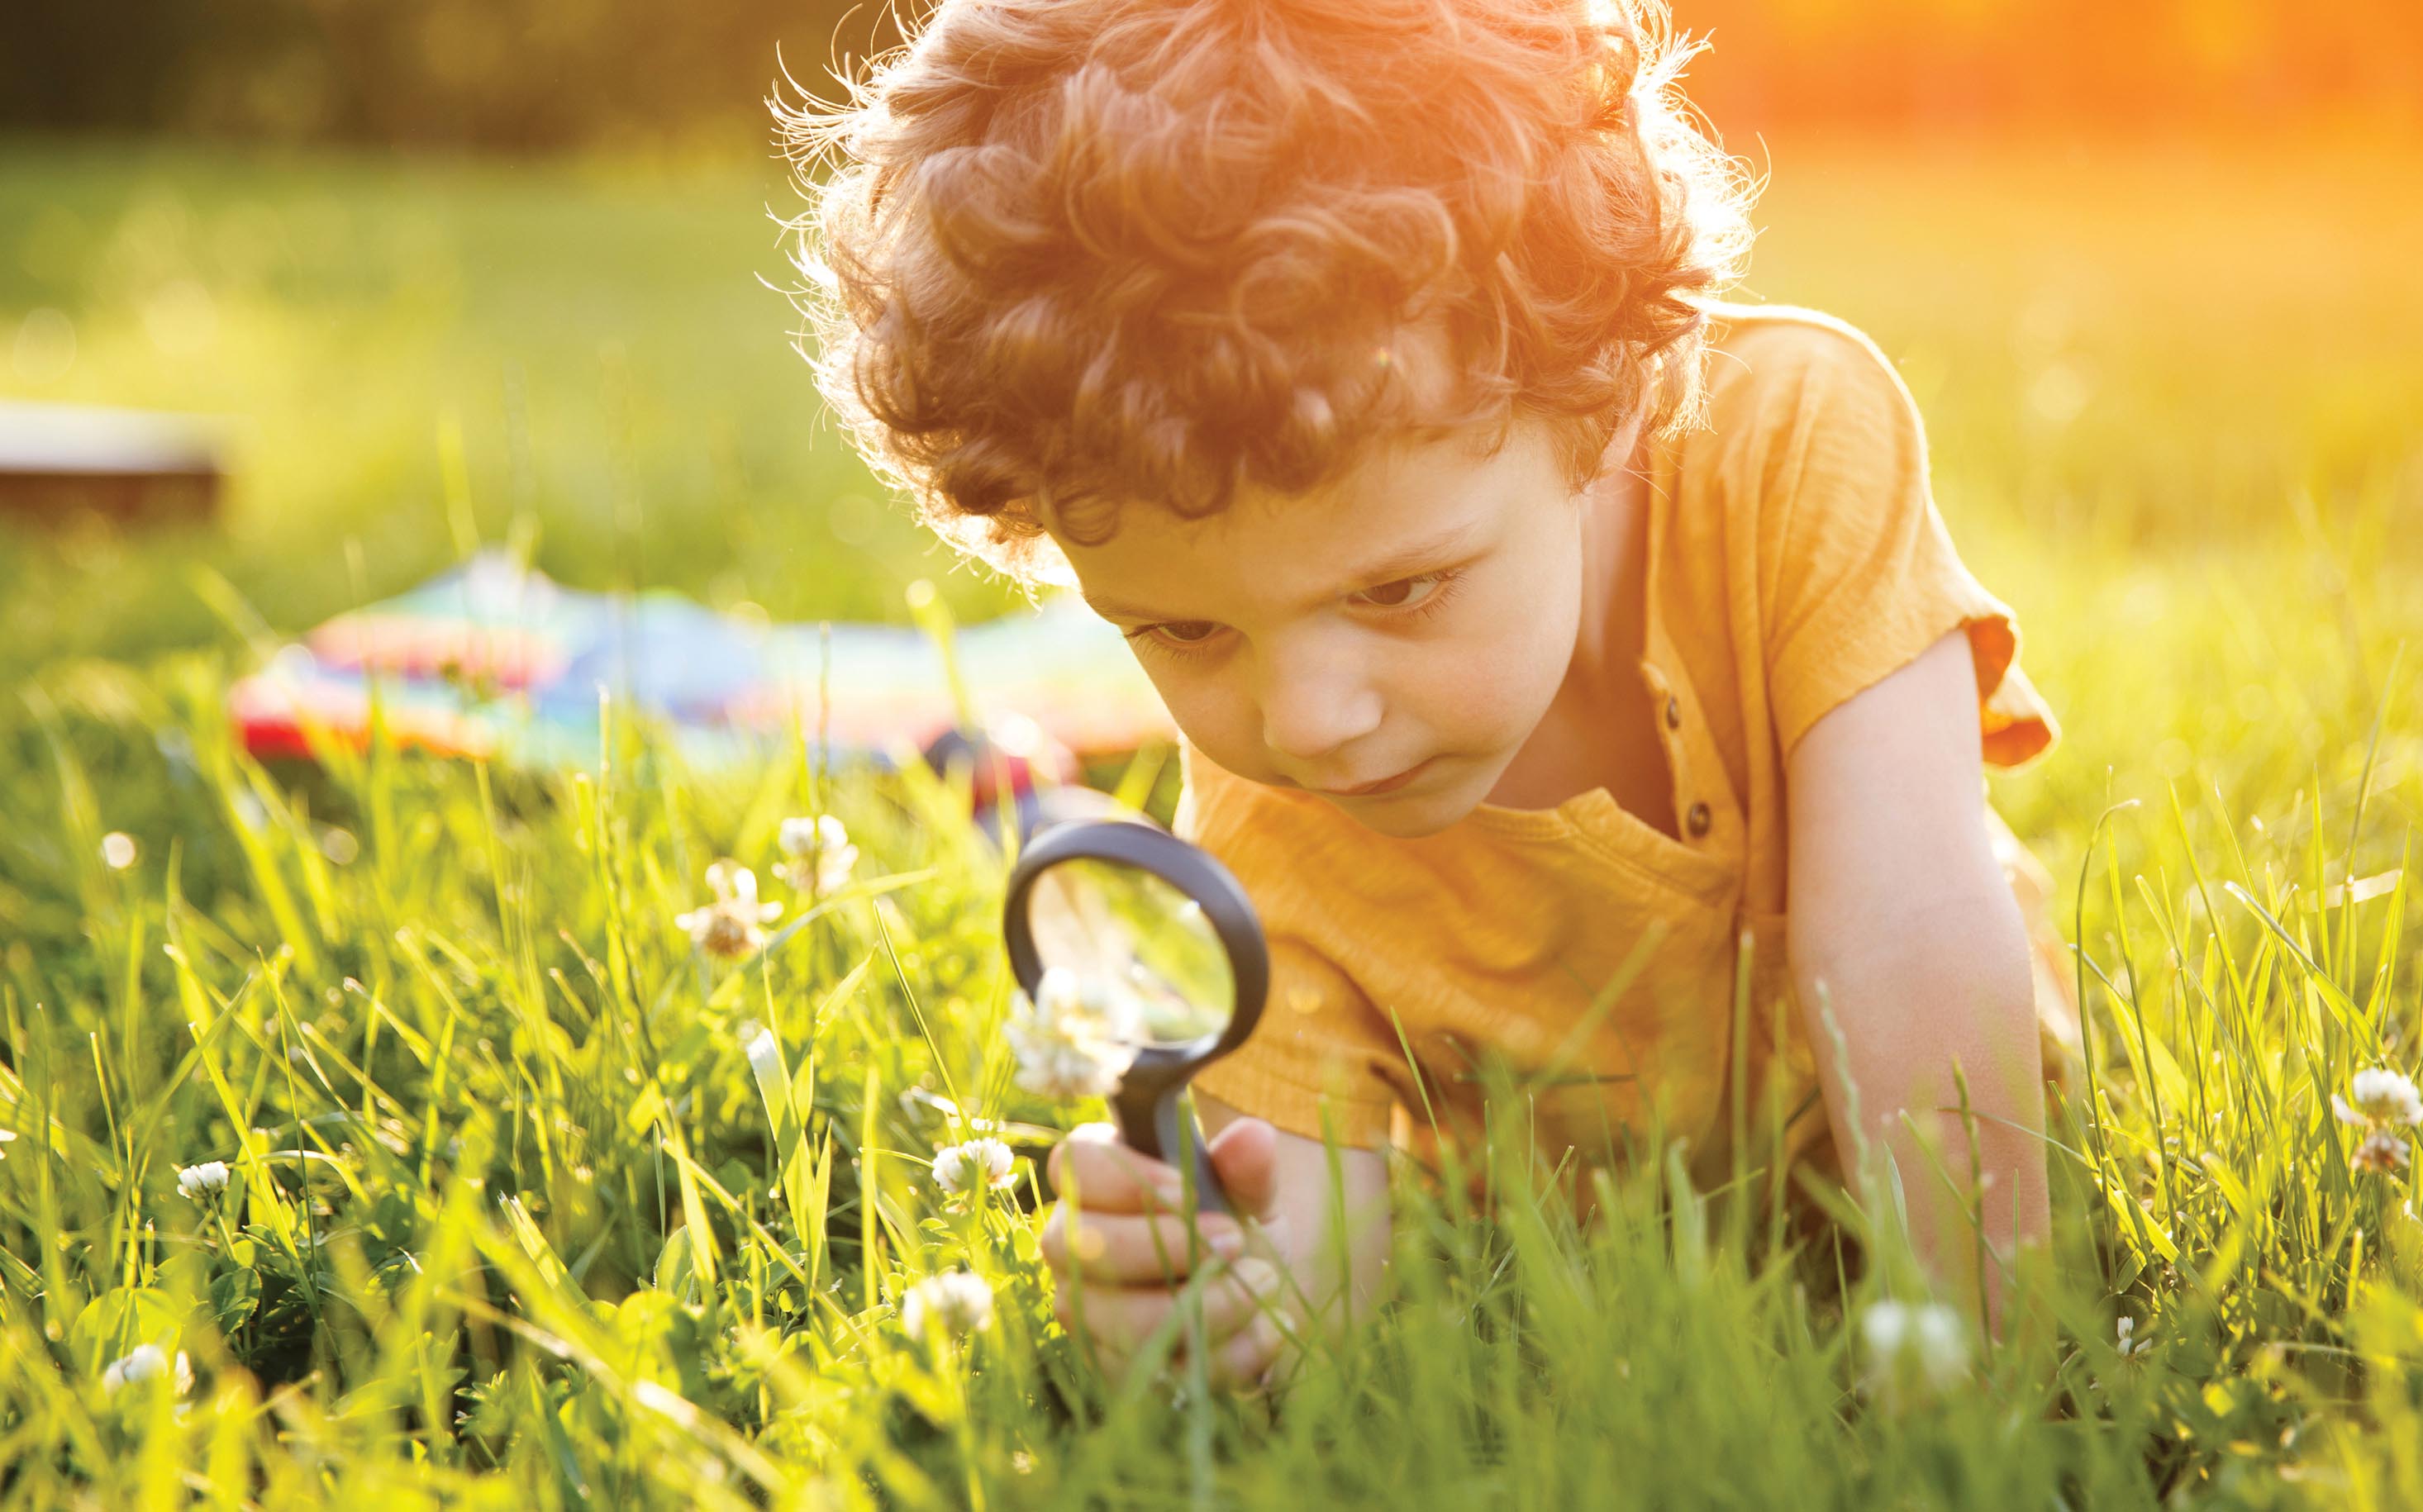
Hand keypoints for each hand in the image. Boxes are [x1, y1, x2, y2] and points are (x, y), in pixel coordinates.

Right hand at [1040, 1118, 1288, 1388]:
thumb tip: (1253, 1137)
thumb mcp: (1248, 1192)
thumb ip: (1247, 1166)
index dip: (1128, 1179)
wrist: (1251, 1299)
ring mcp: (1086, 1310)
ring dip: (1206, 1305)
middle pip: (1088, 1247)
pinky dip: (1225, 1353)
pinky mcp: (1112, 1367)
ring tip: (1264, 1281)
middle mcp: (1073, 1243)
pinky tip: (1266, 1328)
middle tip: (1234, 1240)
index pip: (1076, 1165)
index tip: (1190, 1193)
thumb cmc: (1233, 1226)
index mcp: (1095, 1179)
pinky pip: (1156, 1371)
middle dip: (1167, 1248)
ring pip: (1122, 1319)